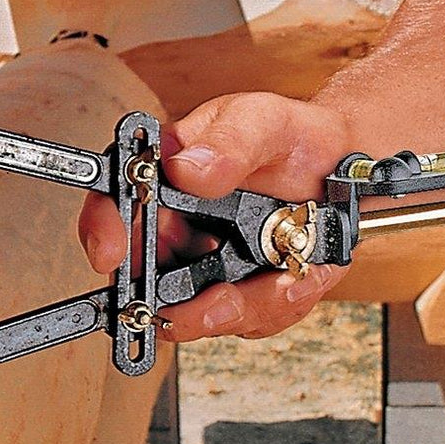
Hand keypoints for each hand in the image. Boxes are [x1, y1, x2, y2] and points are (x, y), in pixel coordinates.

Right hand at [78, 93, 354, 341]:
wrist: (343, 172)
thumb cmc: (291, 138)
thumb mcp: (263, 122)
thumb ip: (230, 140)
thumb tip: (187, 168)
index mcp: (159, 179)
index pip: (110, 203)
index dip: (101, 230)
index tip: (111, 253)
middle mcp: (170, 228)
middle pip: (143, 279)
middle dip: (177, 302)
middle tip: (219, 299)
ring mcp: (199, 267)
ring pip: (196, 313)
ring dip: (241, 306)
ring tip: (284, 279)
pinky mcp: (236, 296)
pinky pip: (245, 321)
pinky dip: (278, 305)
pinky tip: (301, 274)